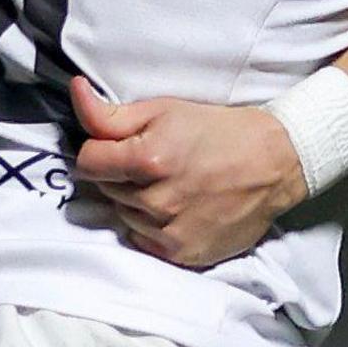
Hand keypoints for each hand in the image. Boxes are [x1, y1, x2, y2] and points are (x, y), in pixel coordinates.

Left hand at [69, 76, 310, 268]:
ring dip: (136, 202)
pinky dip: (151, 226)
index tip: (118, 147)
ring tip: (169, 184)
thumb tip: (75, 92)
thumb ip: (110, 113)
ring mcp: (170, 232)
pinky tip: (175, 208)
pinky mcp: (182, 254)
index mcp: (148, 160)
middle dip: (120, 175)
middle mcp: (157, 201)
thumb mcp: (163, 110)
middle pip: (106, 190)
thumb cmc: (217, 130)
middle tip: (153, 163)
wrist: (272, 163)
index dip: (99, 152)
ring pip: (123, 216)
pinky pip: (143, 241)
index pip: (87, 163)